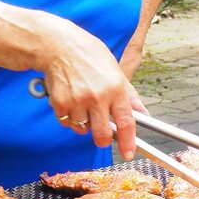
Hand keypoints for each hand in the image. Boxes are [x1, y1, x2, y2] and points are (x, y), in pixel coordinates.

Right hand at [39, 17, 145, 160]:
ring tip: (81, 101)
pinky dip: (68, 116)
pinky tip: (69, 99)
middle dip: (103, 138)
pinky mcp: (60, 103)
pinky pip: (66, 122)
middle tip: (101, 133)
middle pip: (103, 134)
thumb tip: (141, 112)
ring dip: (83, 122)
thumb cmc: (86, 53)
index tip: (129, 153)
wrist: (57, 45)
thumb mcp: (113, 68)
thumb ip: (128, 93)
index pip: (126, 122)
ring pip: (82, 129)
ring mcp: (77, 101)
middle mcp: (97, 97)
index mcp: (114, 87)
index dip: (129, 142)